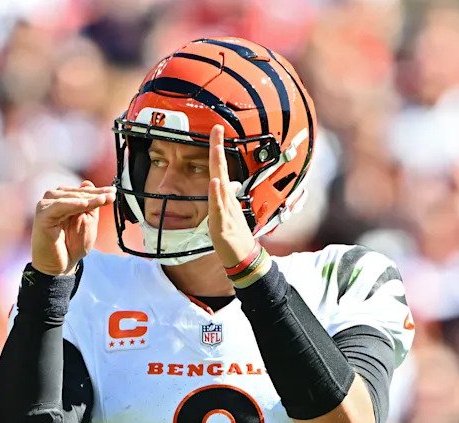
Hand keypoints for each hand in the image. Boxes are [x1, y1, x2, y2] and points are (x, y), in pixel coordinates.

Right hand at [31, 180, 115, 275]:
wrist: (60, 265)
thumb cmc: (72, 245)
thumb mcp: (88, 222)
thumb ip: (90, 205)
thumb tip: (88, 182)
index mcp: (65, 200)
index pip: (83, 192)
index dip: (99, 192)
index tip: (114, 192)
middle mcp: (53, 200)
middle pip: (77, 193)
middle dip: (95, 194)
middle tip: (111, 195)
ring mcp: (46, 206)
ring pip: (69, 197)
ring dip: (87, 198)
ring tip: (102, 200)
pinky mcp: (42, 215)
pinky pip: (59, 206)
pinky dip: (72, 204)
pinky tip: (85, 204)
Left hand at [208, 124, 256, 266]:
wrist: (244, 257)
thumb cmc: (236, 236)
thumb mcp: (228, 212)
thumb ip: (226, 197)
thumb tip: (227, 183)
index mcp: (225, 196)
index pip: (220, 168)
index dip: (217, 149)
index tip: (215, 130)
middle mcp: (226, 199)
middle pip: (221, 169)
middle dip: (218, 148)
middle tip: (217, 129)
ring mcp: (225, 210)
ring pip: (220, 185)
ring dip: (218, 166)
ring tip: (216, 148)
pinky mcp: (223, 224)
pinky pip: (218, 207)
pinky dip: (217, 194)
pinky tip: (215, 182)